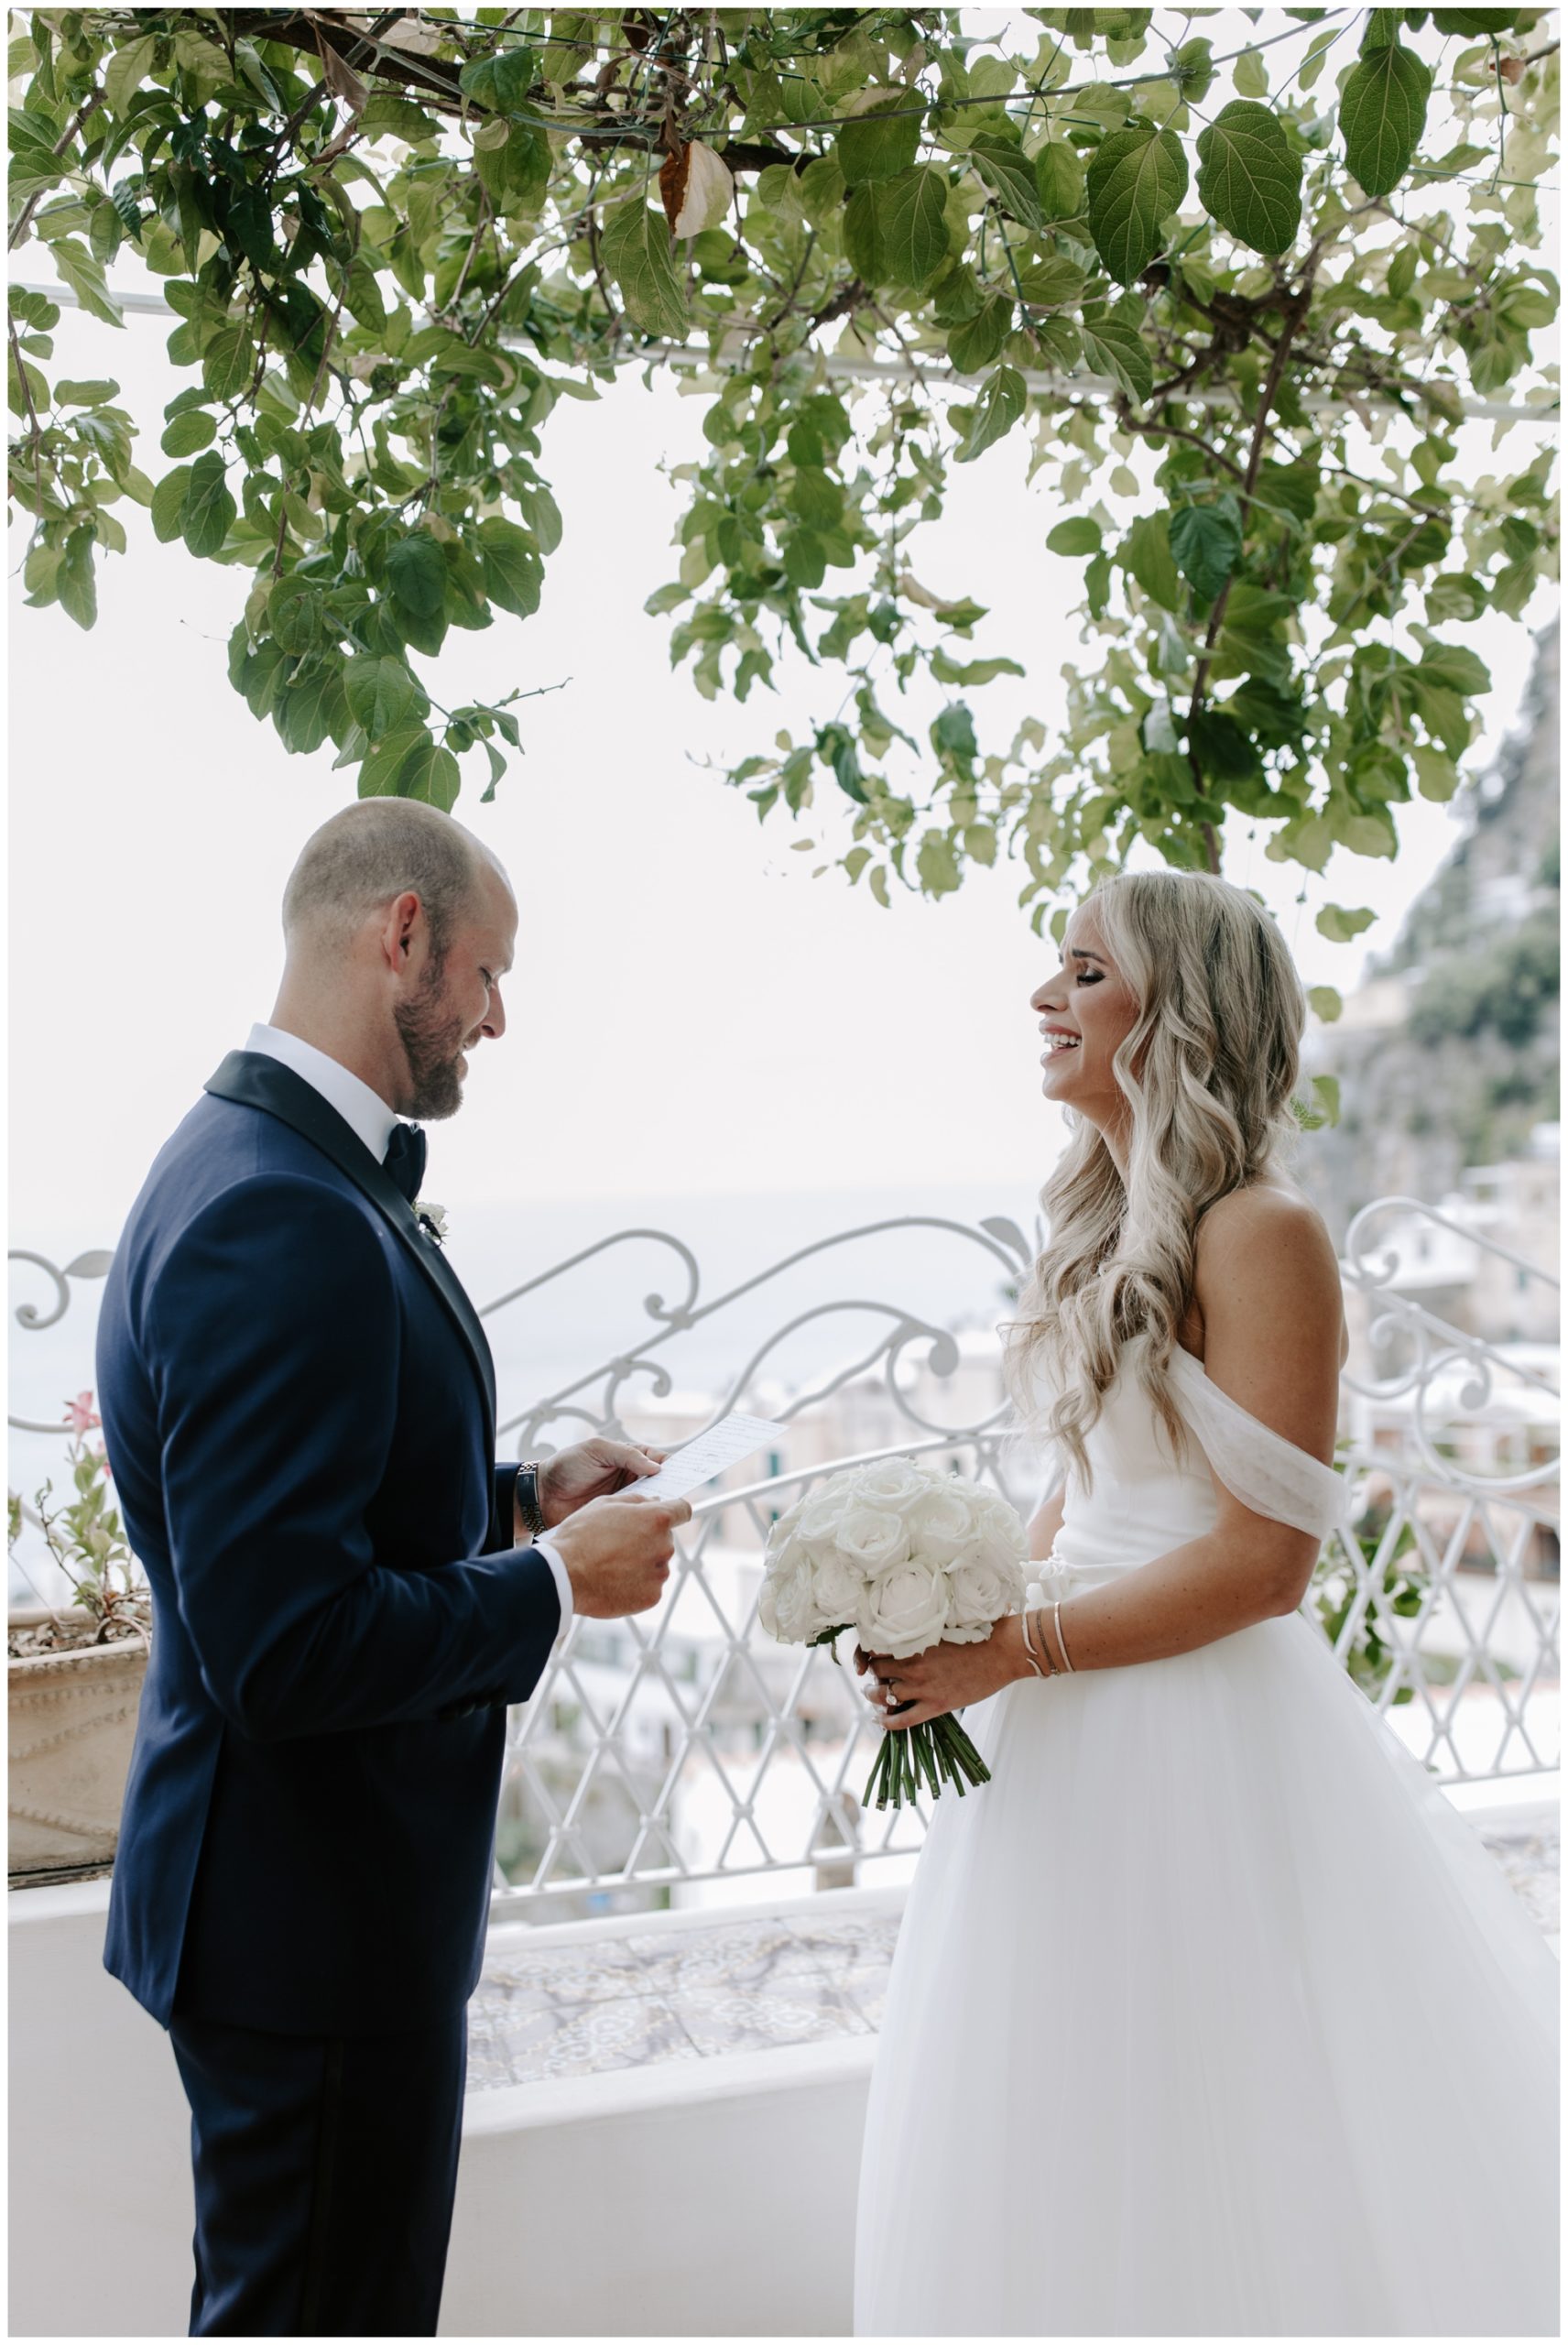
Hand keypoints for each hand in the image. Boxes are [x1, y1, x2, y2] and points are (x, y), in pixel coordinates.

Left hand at [536, 1437, 666, 1527]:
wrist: (543, 1495)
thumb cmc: (567, 1466)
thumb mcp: (597, 1450)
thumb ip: (626, 1455)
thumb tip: (656, 1466)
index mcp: (629, 1456)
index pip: (659, 1459)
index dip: (674, 1465)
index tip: (687, 1473)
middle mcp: (631, 1477)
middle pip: (661, 1482)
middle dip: (672, 1487)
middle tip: (679, 1494)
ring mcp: (625, 1498)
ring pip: (652, 1502)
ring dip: (658, 1505)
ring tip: (664, 1509)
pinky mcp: (618, 1517)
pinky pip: (637, 1518)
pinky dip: (644, 1520)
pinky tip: (648, 1523)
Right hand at [548, 1489, 691, 1618]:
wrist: (563, 1576)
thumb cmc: (580, 1537)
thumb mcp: (604, 1504)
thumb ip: (635, 1501)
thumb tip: (653, 1502)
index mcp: (656, 1519)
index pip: (683, 1510)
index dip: (673, 1511)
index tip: (664, 1517)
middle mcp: (664, 1546)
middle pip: (665, 1539)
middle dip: (649, 1538)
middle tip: (620, 1543)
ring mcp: (659, 1574)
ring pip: (658, 1563)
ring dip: (643, 1562)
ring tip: (612, 1564)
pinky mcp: (652, 1597)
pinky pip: (650, 1586)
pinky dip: (637, 1584)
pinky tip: (614, 1580)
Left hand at [854, 1618, 1028, 1730]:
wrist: (1001, 1652)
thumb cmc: (977, 1635)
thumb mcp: (942, 1627)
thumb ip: (920, 1634)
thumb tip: (904, 1639)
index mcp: (914, 1641)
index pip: (874, 1647)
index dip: (866, 1654)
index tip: (867, 1657)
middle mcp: (913, 1663)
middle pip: (876, 1671)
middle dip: (873, 1674)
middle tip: (876, 1676)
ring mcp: (923, 1686)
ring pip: (883, 1696)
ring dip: (874, 1697)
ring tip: (873, 1697)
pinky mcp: (936, 1705)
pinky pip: (902, 1720)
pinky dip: (887, 1723)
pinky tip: (881, 1720)